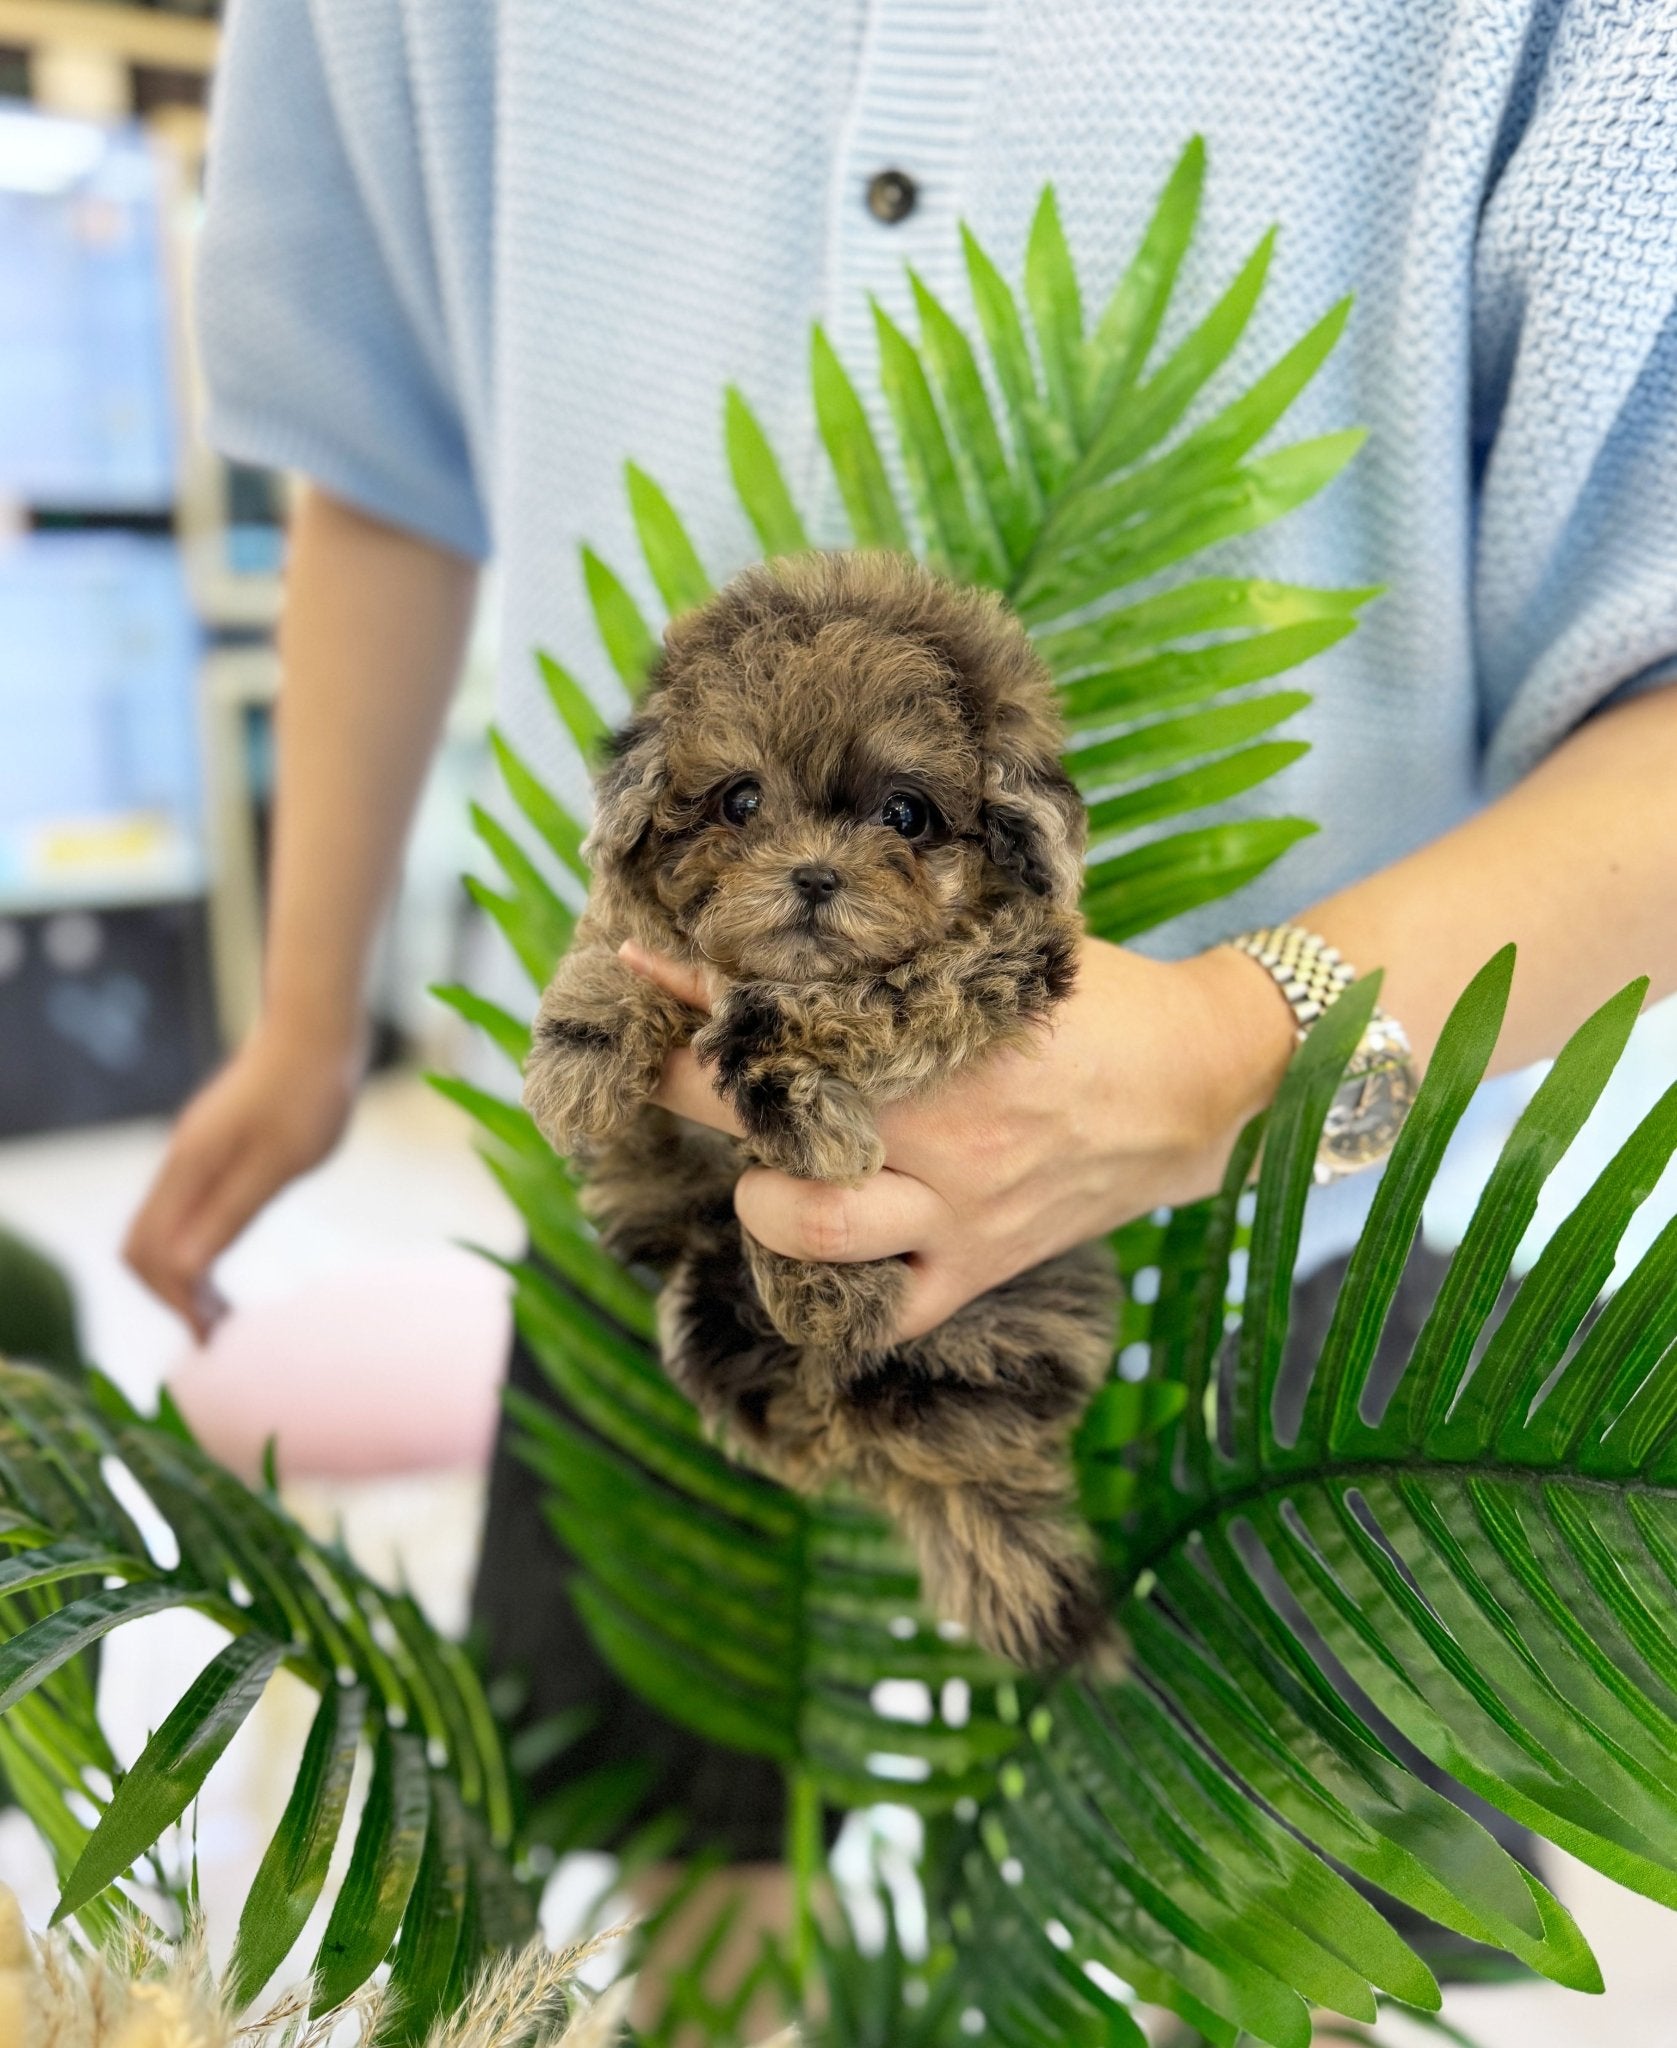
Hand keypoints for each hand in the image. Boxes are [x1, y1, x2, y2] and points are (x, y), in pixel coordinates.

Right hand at [124, 1017, 365, 1339]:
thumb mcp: (280, 1163)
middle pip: (143, 1247)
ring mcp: (194, 1152)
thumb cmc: (310, 1093)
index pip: (153, 1255)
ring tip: (223, 1308)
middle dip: (171, 1294)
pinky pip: (185, 1208)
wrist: (318, 1027)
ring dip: (183, 1272)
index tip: (214, 1336)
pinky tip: (228, 1258)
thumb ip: (231, 1213)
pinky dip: (196, 1244)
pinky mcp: (213, 1145)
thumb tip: (185, 1270)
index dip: (177, 1302)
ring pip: (162, 1228)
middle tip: (218, 1329)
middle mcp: (180, 1162)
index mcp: (190, 1169)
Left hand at [618, 935, 1294, 1341]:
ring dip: (759, 1198)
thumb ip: (925, 929)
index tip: (645, 968)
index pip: (795, 1018)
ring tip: (760, 1167)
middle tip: (666, 1067)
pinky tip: (814, 1253)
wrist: (1203, 1087)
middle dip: (698, 1092)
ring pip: (810, 1229)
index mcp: (949, 1043)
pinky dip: (830, 1293)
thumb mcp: (1019, 944)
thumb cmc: (1103, 1001)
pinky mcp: (973, 1271)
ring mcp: (955, 1216)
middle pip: (775, 1122)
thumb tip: (819, 891)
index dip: (705, 996)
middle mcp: (943, 1136)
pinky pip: (876, 1312)